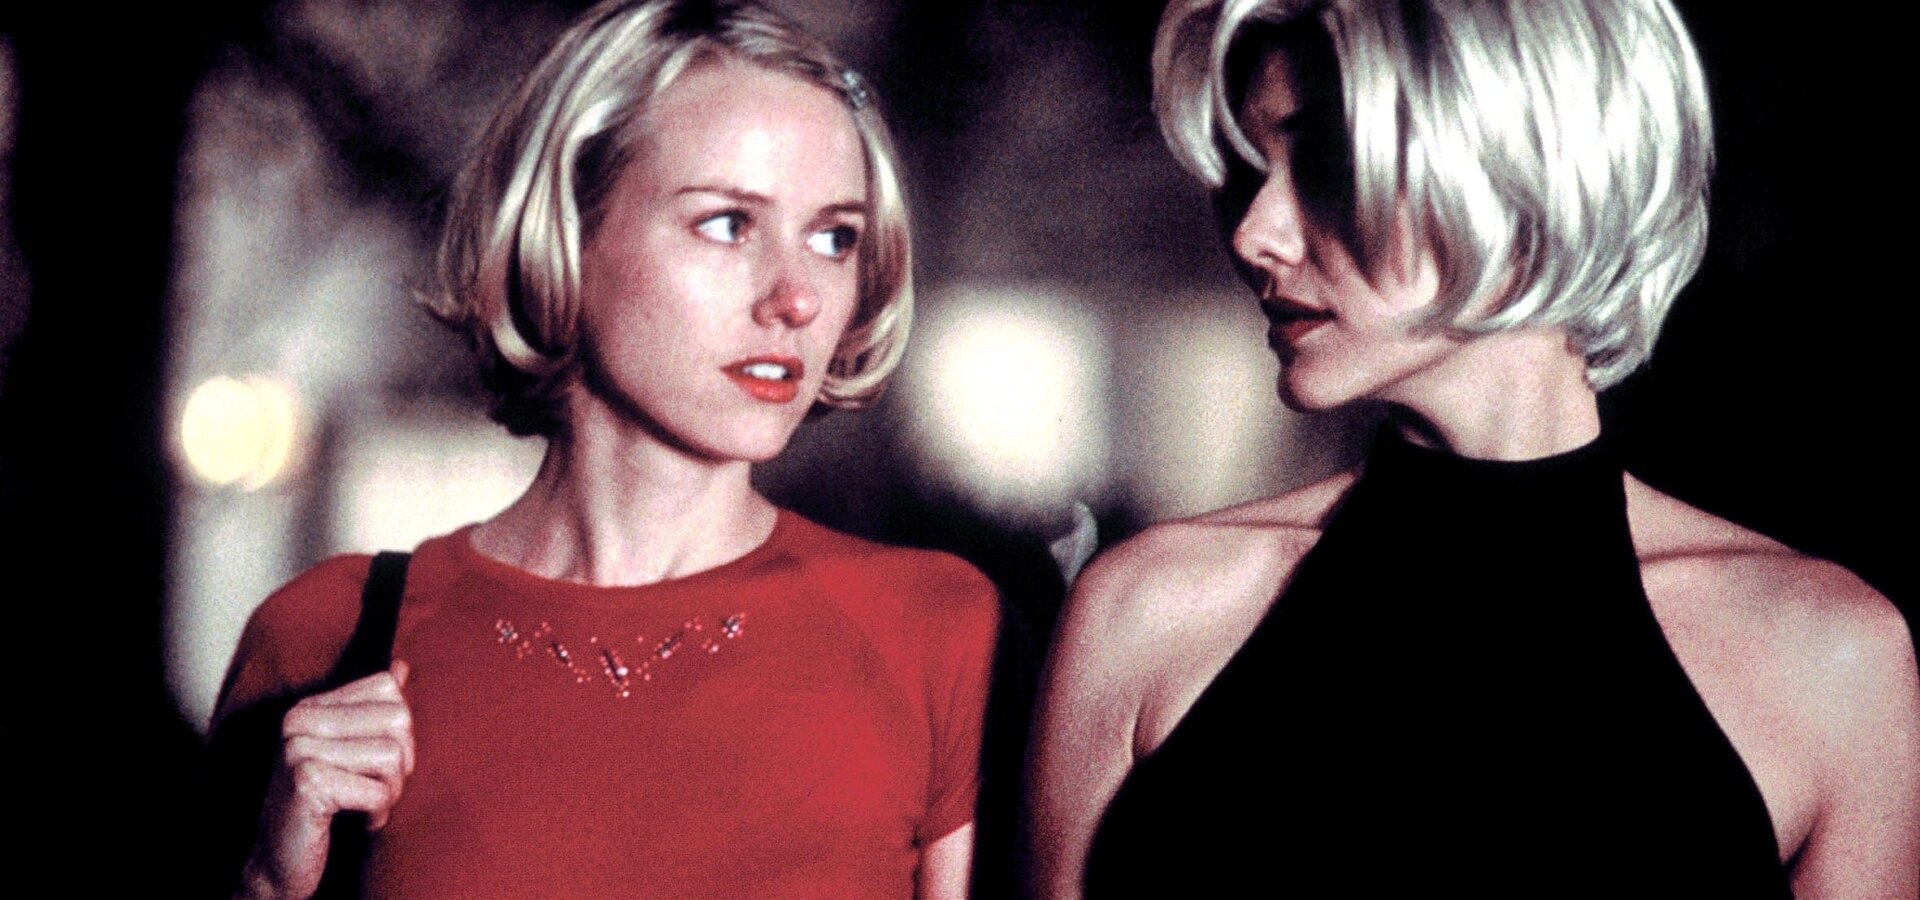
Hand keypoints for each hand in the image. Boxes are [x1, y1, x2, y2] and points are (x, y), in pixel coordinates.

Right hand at [237, 662, 414, 899]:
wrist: (280, 862)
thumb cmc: (324, 806)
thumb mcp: (350, 751)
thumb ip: (372, 709)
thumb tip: (401, 667)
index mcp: (311, 707)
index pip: (387, 688)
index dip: (400, 731)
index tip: (378, 763)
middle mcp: (298, 720)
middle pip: (397, 718)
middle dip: (400, 763)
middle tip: (375, 789)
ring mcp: (298, 749)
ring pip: (392, 755)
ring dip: (391, 792)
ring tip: (366, 806)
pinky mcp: (306, 781)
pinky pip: (378, 790)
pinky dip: (378, 812)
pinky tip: (357, 822)